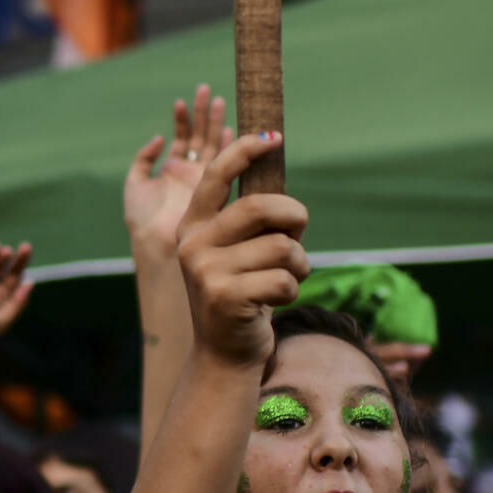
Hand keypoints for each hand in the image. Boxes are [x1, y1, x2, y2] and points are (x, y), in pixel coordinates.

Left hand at [124, 84, 230, 251]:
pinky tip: (228, 127)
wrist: (157, 242)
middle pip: (199, 137)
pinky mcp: (212, 185)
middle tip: (207, 91)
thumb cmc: (143, 219)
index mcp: (172, 171)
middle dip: (203, 114)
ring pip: (211, 143)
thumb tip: (158, 138)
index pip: (181, 140)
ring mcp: (204, 178)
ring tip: (217, 99)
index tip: (182, 101)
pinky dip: (225, 143)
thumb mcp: (135, 183)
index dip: (183, 120)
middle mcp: (191, 173)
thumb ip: (143, 160)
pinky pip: (221, 158)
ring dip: (215, 122)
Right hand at [176, 133, 306, 368]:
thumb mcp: (236, 251)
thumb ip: (250, 220)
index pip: (217, 175)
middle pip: (261, 207)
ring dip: (299, 263)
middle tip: (298, 235)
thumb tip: (280, 180)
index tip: (274, 139)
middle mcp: (193, 244)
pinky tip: (275, 300)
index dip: (246, 150)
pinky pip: (284, 279)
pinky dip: (292, 289)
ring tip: (287, 277)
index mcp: (194, 225)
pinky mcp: (225, 297)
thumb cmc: (243, 293)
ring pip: (281, 247)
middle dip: (294, 218)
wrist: (225, 353)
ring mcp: (205, 271)